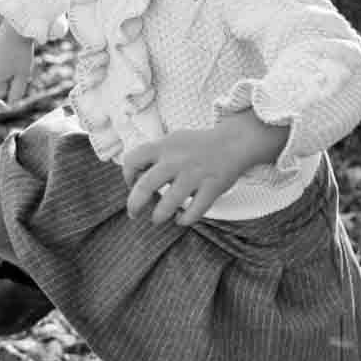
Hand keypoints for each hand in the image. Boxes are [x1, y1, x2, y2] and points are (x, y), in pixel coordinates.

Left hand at [122, 110, 288, 226]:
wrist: (234, 142)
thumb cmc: (199, 146)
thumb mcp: (173, 140)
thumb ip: (154, 155)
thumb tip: (134, 177)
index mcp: (164, 147)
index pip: (132, 160)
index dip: (127, 176)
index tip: (131, 184)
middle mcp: (176, 161)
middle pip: (145, 186)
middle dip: (134, 205)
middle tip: (133, 213)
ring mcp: (194, 175)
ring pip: (168, 204)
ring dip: (158, 216)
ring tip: (157, 218)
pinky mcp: (211, 187)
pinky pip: (194, 212)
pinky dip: (184, 220)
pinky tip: (181, 218)